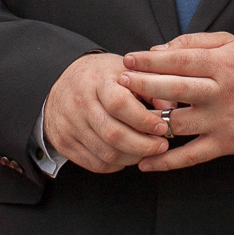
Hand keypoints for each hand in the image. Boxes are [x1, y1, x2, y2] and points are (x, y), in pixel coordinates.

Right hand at [42, 52, 170, 173]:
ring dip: (133, 157)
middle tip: (161, 145)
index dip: (144, 120)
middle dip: (144, 146)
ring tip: (147, 150)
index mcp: (97, 81)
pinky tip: (127, 155)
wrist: (62, 79)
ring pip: (106, 153)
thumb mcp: (126, 70)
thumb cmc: (102, 76)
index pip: (120, 104)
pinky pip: (95, 163)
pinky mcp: (64, 142)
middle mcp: (80, 103)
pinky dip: (116, 164)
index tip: (163, 127)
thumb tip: (171, 109)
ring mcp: (69, 125)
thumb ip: (151, 85)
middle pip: (114, 134)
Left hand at [120, 32, 233, 172]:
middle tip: (120, 81)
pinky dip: (165, 162)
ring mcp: (222, 121)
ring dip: (148, 122)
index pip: (178, 61)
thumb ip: (193, 43)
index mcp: (222, 64)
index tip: (128, 59)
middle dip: (143, 85)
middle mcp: (220, 93)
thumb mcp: (230, 43)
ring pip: (177, 123)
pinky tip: (144, 162)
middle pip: (174, 89)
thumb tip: (157, 50)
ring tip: (125, 118)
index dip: (150, 60)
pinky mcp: (225, 145)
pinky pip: (190, 156)